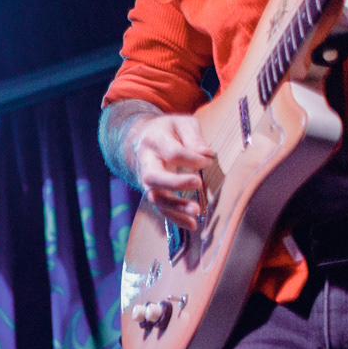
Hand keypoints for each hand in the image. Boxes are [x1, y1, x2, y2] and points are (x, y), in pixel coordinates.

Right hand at [127, 111, 215, 229]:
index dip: (192, 158)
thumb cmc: (167, 130)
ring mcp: (146, 181)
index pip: (172, 152)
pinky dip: (175, 218)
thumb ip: (193, 136)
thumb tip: (205, 154)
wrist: (138, 139)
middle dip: (175, 182)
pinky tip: (191, 225)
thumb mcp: (181, 124)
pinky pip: (161, 208)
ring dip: (175, 206)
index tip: (208, 160)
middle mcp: (146, 163)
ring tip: (196, 212)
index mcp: (153, 141)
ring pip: (155, 197)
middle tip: (198, 182)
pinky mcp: (152, 193)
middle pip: (153, 177)